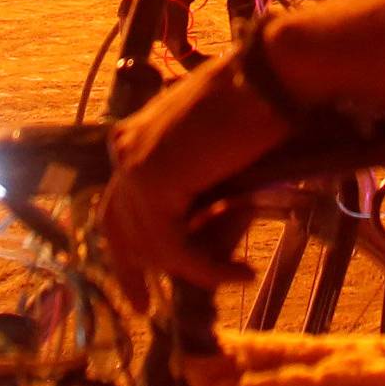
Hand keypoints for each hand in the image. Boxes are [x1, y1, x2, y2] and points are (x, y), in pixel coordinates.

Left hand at [100, 56, 285, 303]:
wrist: (267, 78)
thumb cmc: (255, 104)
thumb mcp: (215, 152)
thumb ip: (197, 187)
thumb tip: (204, 230)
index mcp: (133, 137)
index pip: (117, 203)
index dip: (126, 244)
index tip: (139, 279)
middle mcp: (125, 149)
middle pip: (117, 227)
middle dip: (130, 271)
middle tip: (144, 307)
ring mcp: (134, 164)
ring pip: (151, 243)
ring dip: (192, 270)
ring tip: (233, 276)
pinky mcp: (154, 181)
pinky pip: (174, 245)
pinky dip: (207, 267)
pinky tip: (239, 274)